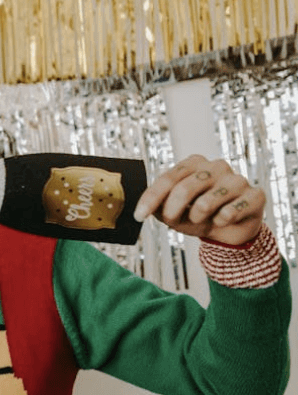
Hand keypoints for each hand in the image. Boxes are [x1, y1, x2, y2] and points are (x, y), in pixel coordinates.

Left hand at [134, 155, 265, 245]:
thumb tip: (146, 208)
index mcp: (194, 164)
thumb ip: (159, 208)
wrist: (231, 230)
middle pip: (184, 188)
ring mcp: (237, 179)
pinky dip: (220, 223)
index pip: (167, 179)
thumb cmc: (199, 216)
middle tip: (170, 222)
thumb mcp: (175, 213)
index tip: (138, 216)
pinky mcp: (255, 195)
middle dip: (172, 211)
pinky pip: (229, 213)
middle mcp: (216, 166)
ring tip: (201, 219)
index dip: (151, 199)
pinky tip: (223, 220)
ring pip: (205, 203)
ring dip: (196, 218)